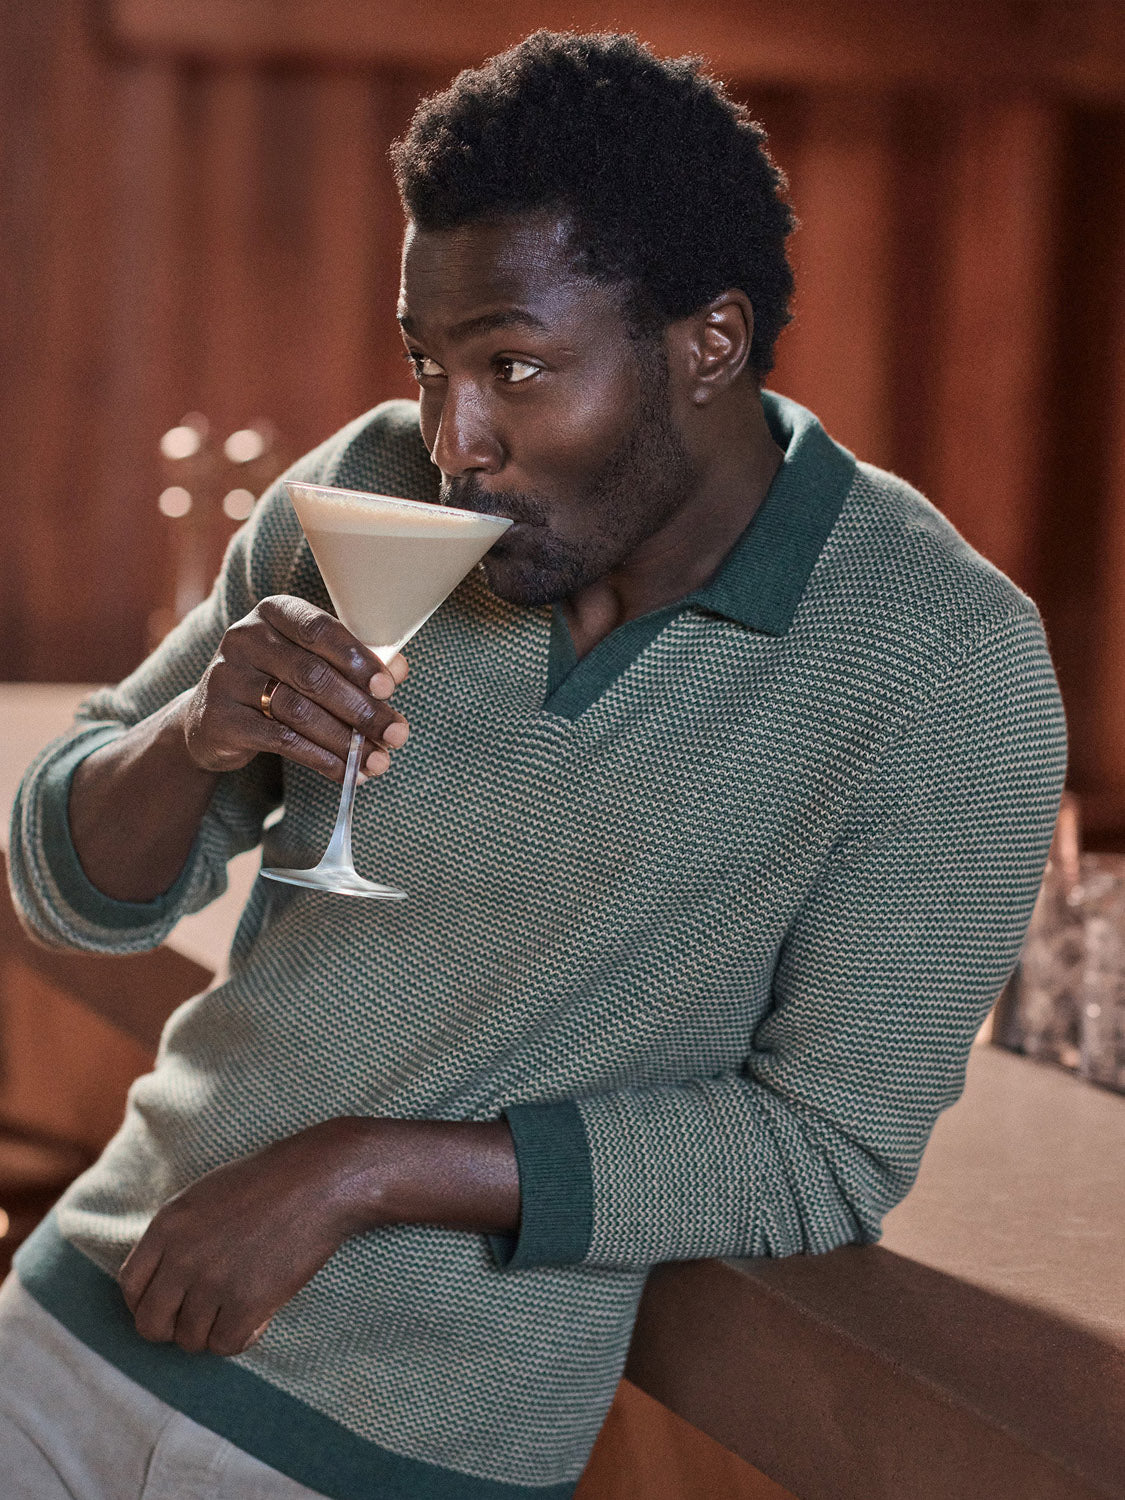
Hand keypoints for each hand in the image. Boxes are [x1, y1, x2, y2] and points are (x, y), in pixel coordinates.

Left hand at [117, 1120, 373, 1356]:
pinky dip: (242, 1337)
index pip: (130, 1287)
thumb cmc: (268, 1182)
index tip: (171, 1305)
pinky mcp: (247, 1302)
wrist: (319, 1180)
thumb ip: (174, 1237)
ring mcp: (213, 1282)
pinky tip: (260, 1315)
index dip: (147, 1303)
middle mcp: (182, 1257)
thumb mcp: (204, 1197)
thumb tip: (160, 1282)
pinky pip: (226, 1345)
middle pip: (151, 1325)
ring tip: (238, 1307)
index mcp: (167, 1226)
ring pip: (190, 1340)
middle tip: (202, 1316)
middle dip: (174, 1328)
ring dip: (213, 1331)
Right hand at [182, 596, 409, 784]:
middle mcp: (245, 638)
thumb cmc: (276, 682)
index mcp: (274, 612)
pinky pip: (279, 740)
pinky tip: (344, 770)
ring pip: (298, 710)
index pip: (319, 629)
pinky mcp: (220, 719)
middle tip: (396, 735)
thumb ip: (355, 664)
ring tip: (377, 761)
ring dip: (345, 740)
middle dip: (361, 709)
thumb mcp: (312, 663)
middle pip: (313, 675)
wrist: (211, 720)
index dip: (357, 660)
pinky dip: (319, 758)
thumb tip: (399, 669)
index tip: (388, 689)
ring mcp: (227, 677)